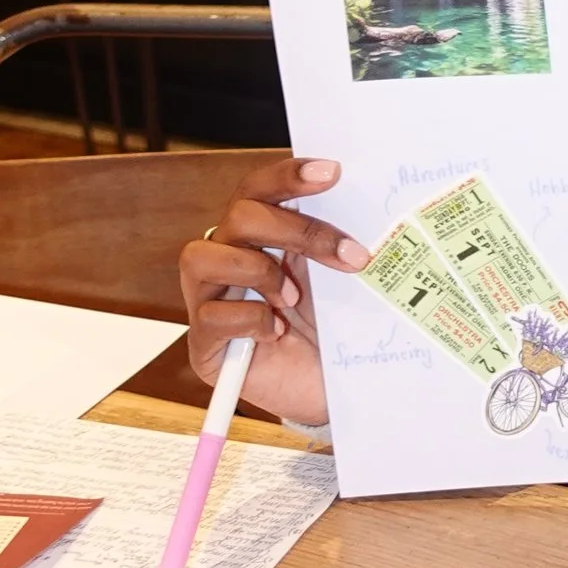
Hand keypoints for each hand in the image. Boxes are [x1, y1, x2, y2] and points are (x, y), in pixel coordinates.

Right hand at [179, 155, 370, 428]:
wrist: (330, 396)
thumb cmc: (332, 334)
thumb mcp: (337, 283)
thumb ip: (333, 244)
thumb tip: (364, 204)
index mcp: (260, 238)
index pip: (259, 190)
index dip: (288, 175)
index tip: (331, 172)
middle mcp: (228, 261)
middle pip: (239, 216)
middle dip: (295, 230)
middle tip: (349, 255)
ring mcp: (210, 302)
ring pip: (202, 256)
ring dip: (259, 272)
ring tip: (293, 299)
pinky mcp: (206, 346)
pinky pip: (210, 316)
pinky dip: (249, 319)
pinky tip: (276, 333)